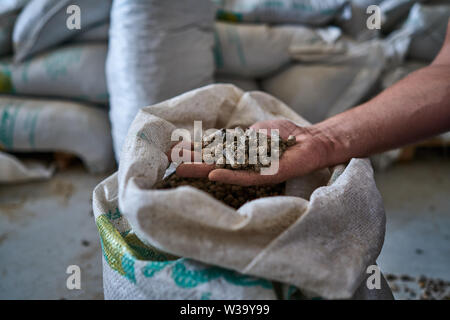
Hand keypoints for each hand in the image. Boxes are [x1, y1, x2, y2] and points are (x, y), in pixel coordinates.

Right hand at [170, 120, 326, 185]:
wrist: (309, 139)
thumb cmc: (284, 134)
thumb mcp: (256, 131)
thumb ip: (238, 137)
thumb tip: (218, 139)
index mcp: (239, 152)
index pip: (211, 152)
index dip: (193, 151)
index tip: (172, 150)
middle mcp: (242, 163)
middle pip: (213, 163)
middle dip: (191, 163)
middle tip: (170, 164)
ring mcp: (253, 170)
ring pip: (224, 171)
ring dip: (203, 170)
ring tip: (182, 170)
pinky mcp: (266, 175)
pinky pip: (246, 177)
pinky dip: (229, 175)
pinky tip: (212, 175)